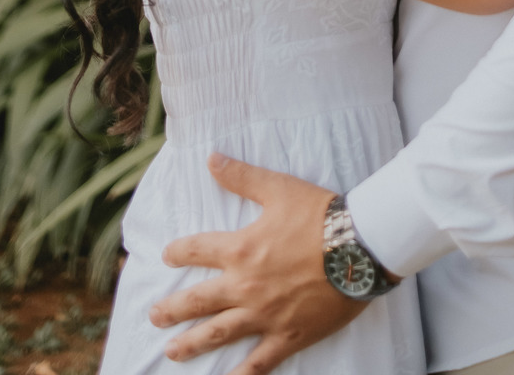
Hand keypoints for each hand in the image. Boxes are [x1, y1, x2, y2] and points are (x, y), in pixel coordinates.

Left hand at [150, 153, 362, 372]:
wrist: (359, 247)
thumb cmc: (319, 215)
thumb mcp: (278, 188)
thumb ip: (242, 176)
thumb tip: (211, 159)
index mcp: (241, 249)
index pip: (197, 251)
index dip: (178, 253)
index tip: (166, 256)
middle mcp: (245, 286)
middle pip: (198, 301)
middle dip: (172, 310)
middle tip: (154, 317)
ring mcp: (265, 315)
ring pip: (218, 334)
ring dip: (191, 344)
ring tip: (171, 352)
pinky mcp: (287, 336)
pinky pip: (258, 363)